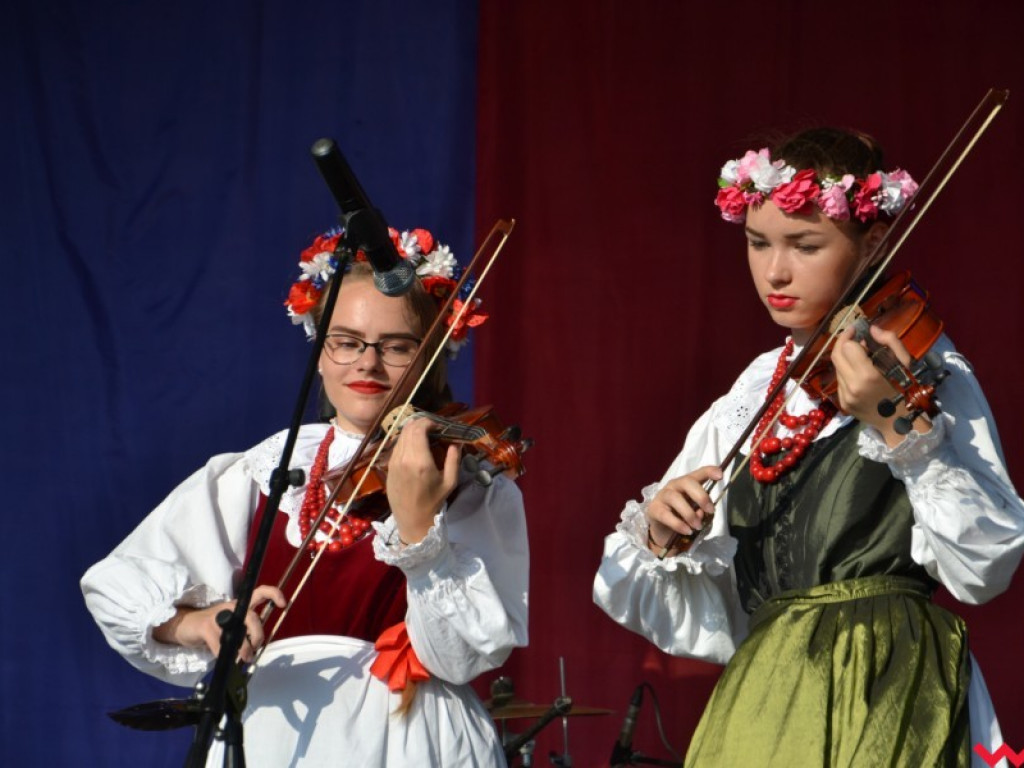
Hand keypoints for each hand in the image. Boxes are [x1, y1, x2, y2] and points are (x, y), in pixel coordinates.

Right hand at [153, 584, 285, 662]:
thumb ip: (243, 633)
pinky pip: (219, 645)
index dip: (273, 594)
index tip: (283, 604)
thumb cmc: (210, 627)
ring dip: (243, 649)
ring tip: (244, 658)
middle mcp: (231, 607)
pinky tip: (224, 658)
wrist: (183, 626)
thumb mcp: (230, 626)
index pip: (259, 593)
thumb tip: (255, 650)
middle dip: (257, 635)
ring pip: (238, 632)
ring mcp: (218, 616)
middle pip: (252, 618)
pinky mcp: (205, 627)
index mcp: (239, 606)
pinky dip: (224, 655)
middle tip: (255, 648)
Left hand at [385, 416, 459, 545]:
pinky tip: (414, 446)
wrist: (412, 520)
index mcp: (420, 461)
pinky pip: (396, 447)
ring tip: (423, 435)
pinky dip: (405, 441)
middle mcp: (404, 459)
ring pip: (400, 436)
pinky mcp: (388, 468)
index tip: (437, 425)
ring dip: (412, 431)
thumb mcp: (449, 482)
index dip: (428, 422)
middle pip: (408, 429)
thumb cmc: (433, 502)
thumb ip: (454, 459)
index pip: (419, 429)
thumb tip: (456, 442)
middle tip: (432, 427)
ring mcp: (393, 463)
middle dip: (420, 423)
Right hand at [646, 465, 722, 552]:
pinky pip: (666, 515)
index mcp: (687, 483)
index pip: (698, 473)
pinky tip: (687, 531)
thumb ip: (702, 511)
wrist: (663, 530)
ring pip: (675, 498)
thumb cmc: (683, 516)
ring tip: (697, 526)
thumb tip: (701, 513)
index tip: (720, 475)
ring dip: (689, 513)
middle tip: (710, 510)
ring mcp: (663, 496)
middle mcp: (674, 485)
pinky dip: (678, 524)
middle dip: (701, 496)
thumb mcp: (697, 513)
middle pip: (687, 482)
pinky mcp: (654, 509)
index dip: (709, 471)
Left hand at [831, 324, 930, 445]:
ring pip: (837, 368)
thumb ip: (890, 341)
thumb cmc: (906, 389)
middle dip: (842, 342)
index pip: (847, 347)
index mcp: (868, 375)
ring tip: (860, 355)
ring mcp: (845, 396)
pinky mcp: (843, 403)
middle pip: (836, 355)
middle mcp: (852, 386)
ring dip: (845, 358)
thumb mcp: (905, 362)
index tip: (856, 330)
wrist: (900, 421)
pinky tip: (859, 372)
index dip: (850, 336)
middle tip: (851, 336)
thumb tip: (871, 329)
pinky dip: (846, 372)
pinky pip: (839, 381)